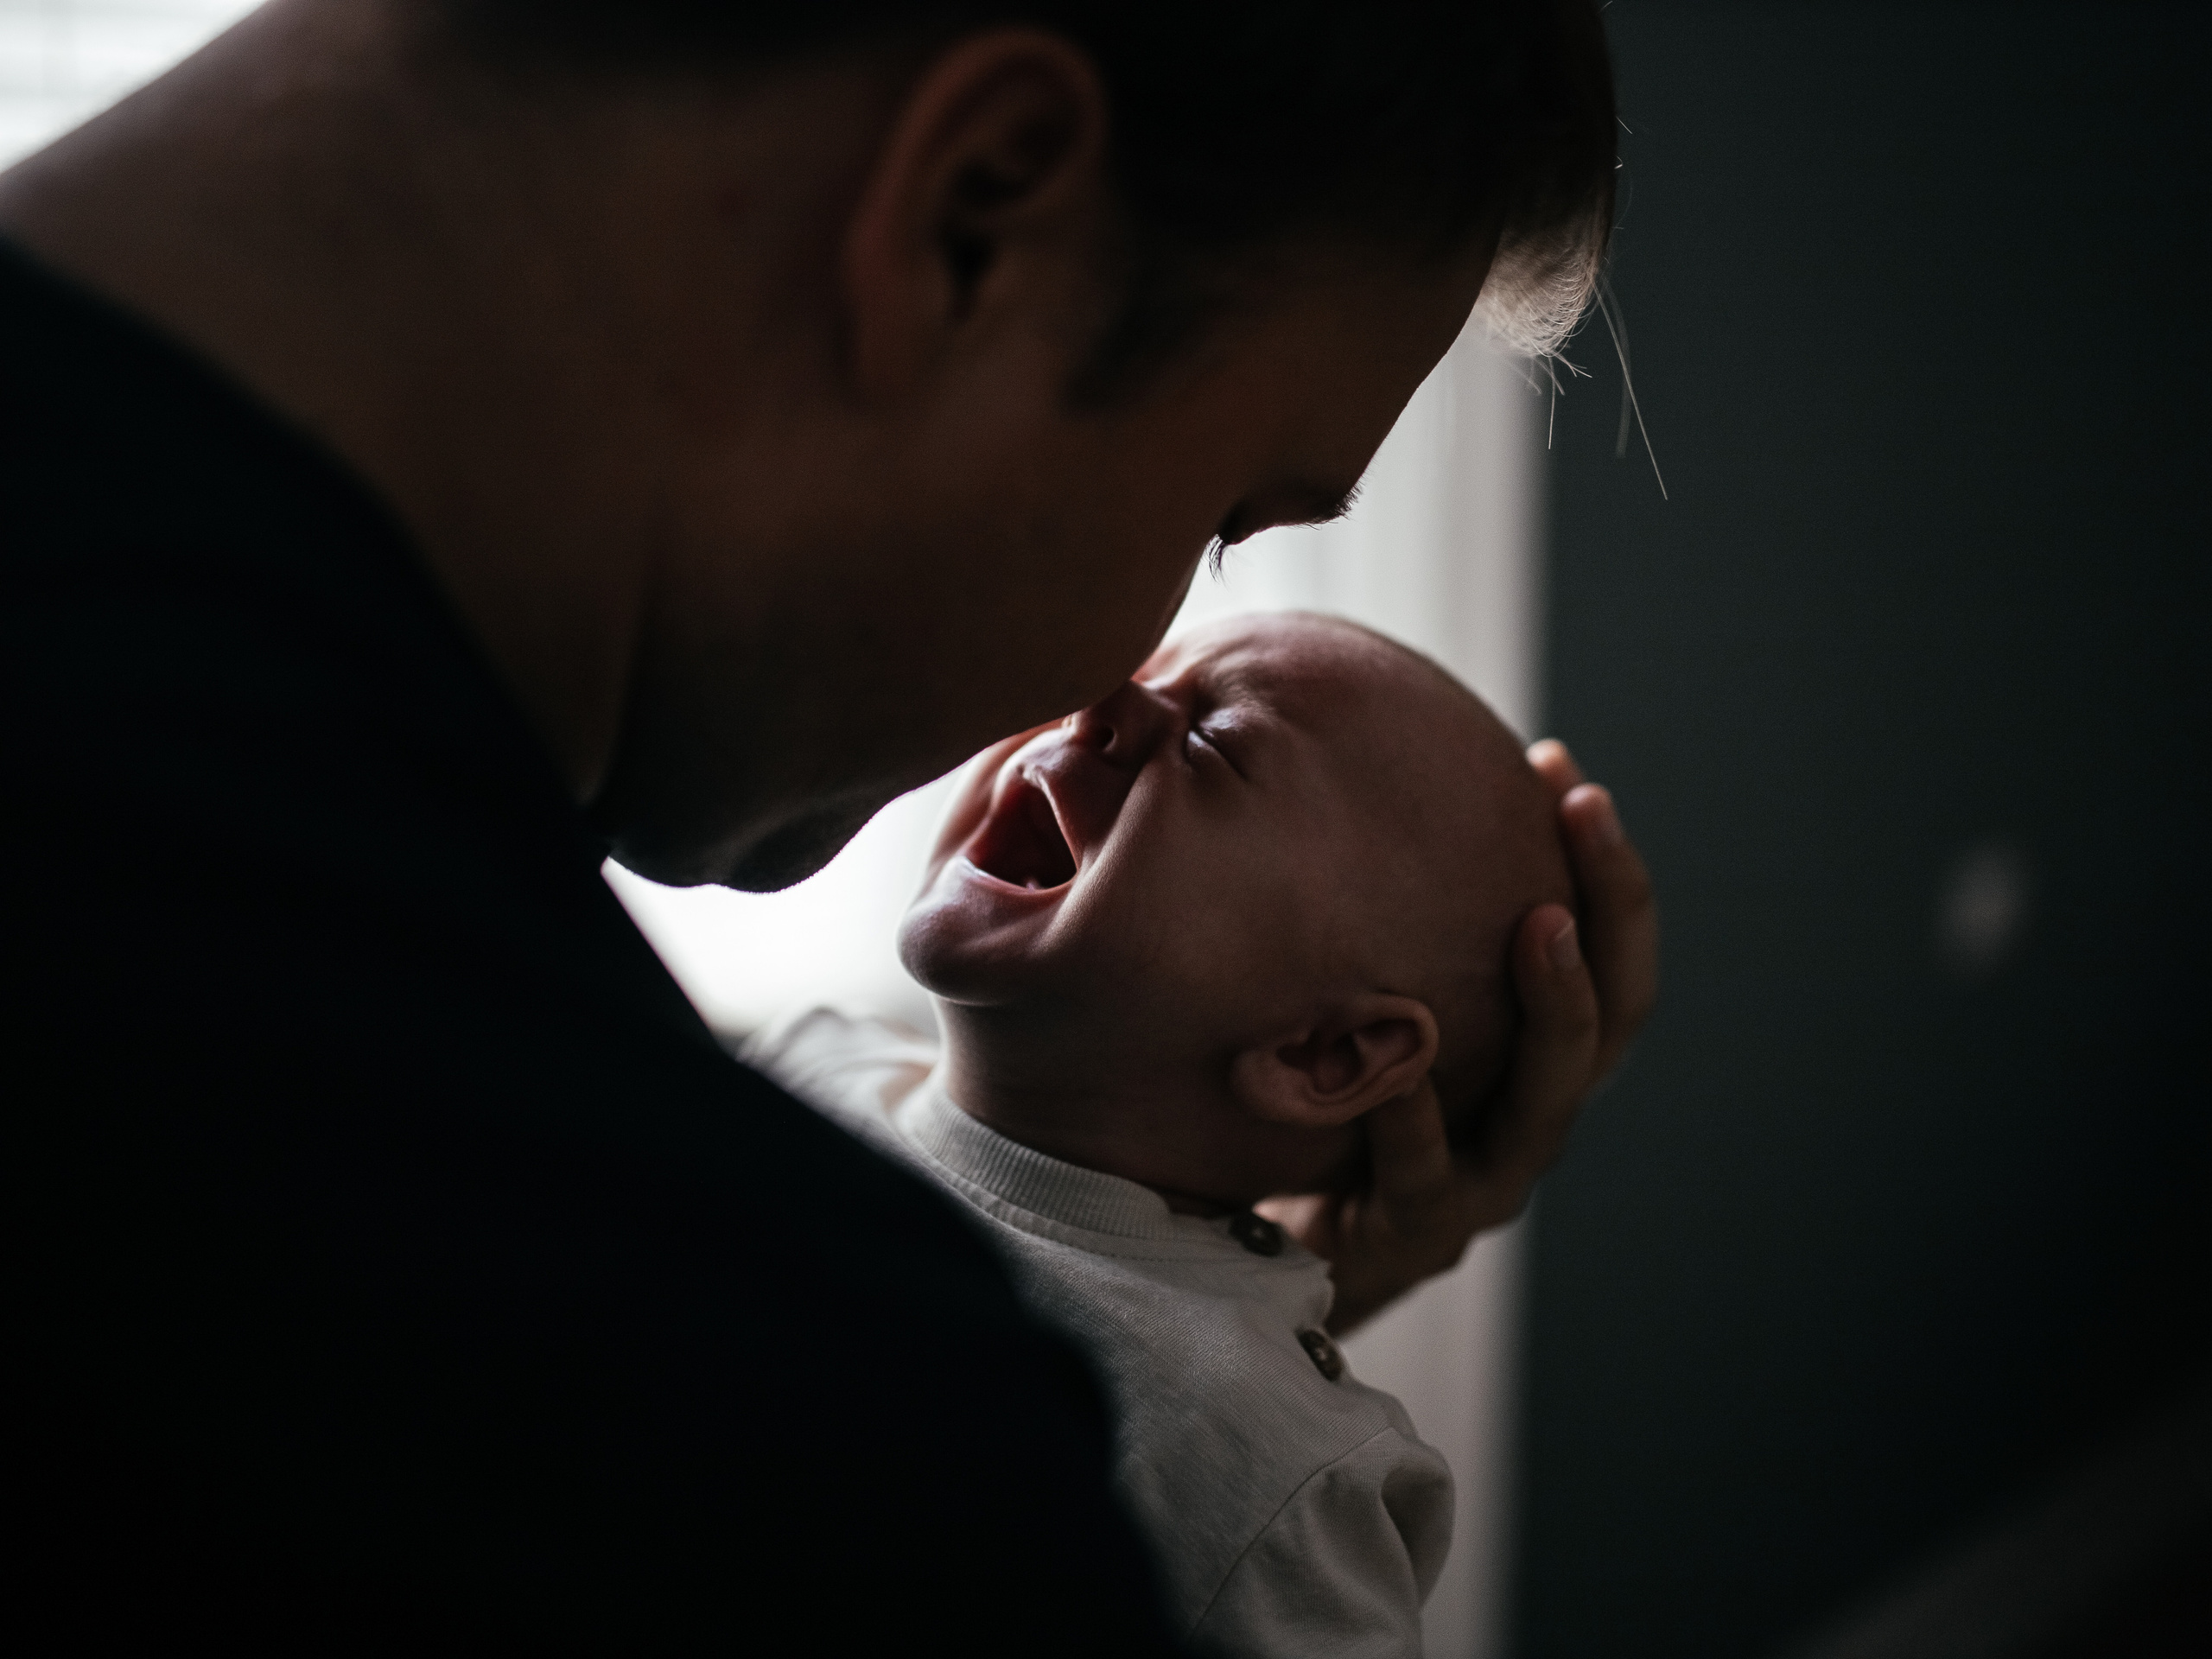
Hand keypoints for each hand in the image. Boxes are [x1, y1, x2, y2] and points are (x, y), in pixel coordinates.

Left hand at [1257, 741, 1657, 1334]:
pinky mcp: (1417, 1229)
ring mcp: (1484, 1178)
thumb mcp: (1373, 1011)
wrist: (1280, 1251)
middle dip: (1611, 905)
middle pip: (1613, 1017)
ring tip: (1542, 925)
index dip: (1607, 870)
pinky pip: (1425, 1172)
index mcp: (1533, 1060)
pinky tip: (1400, 1072)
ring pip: (1548, 1100)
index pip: (1608, 959)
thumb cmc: (1333, 1108)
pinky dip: (1415, 1119)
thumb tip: (1329, 769)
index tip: (1565, 772)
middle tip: (1584, 810)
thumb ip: (1380, 926)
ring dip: (1556, 1007)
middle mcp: (1529, 1115)